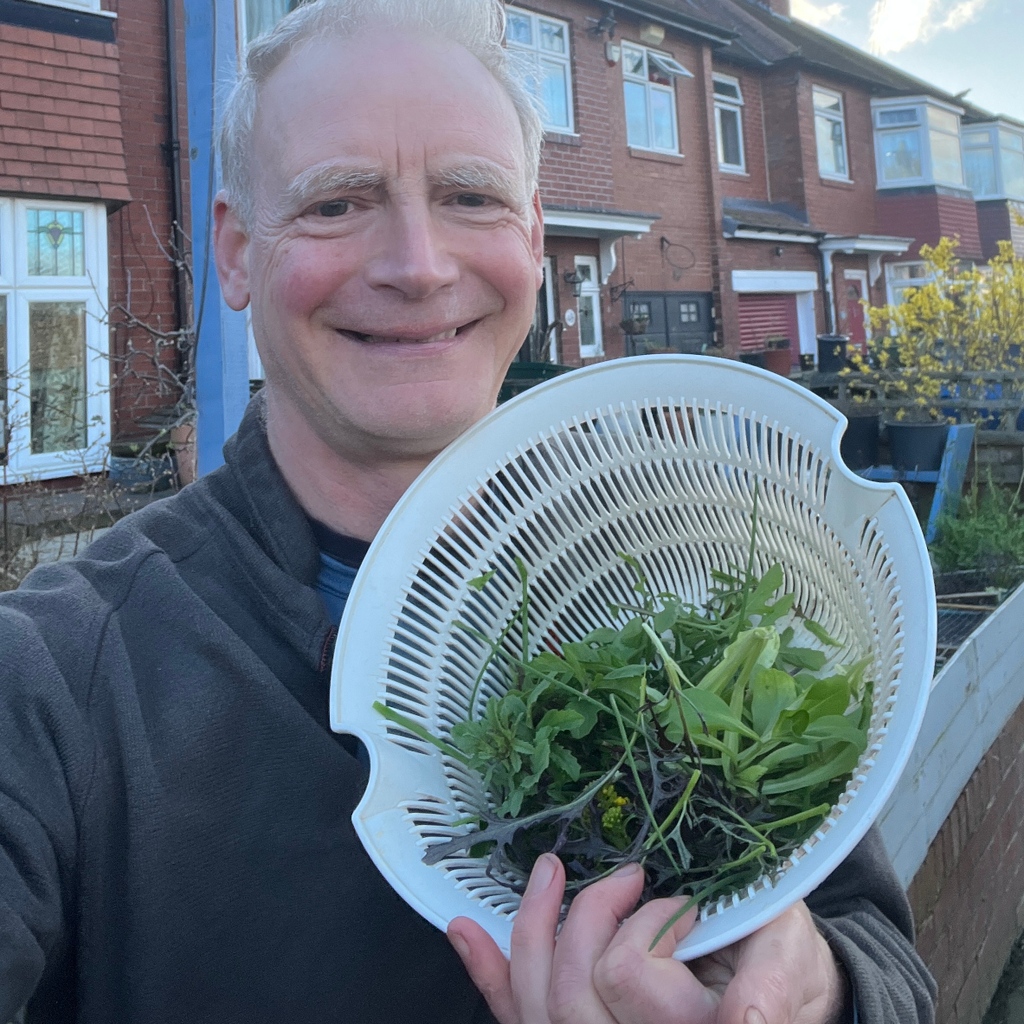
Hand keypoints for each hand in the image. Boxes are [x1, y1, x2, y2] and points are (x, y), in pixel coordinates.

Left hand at [447, 854, 847, 1023]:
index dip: (647, 925)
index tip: (681, 902)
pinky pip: (521, 1016)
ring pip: (536, 1005)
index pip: (626, 974)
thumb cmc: (785, 971)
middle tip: (628, 877)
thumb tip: (746, 1018)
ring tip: (545, 874)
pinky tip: (467, 933)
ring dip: (529, 928)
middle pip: (570, 991)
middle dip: (588, 916)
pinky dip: (491, 974)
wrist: (781, 996)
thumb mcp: (790, 958)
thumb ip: (769, 986)